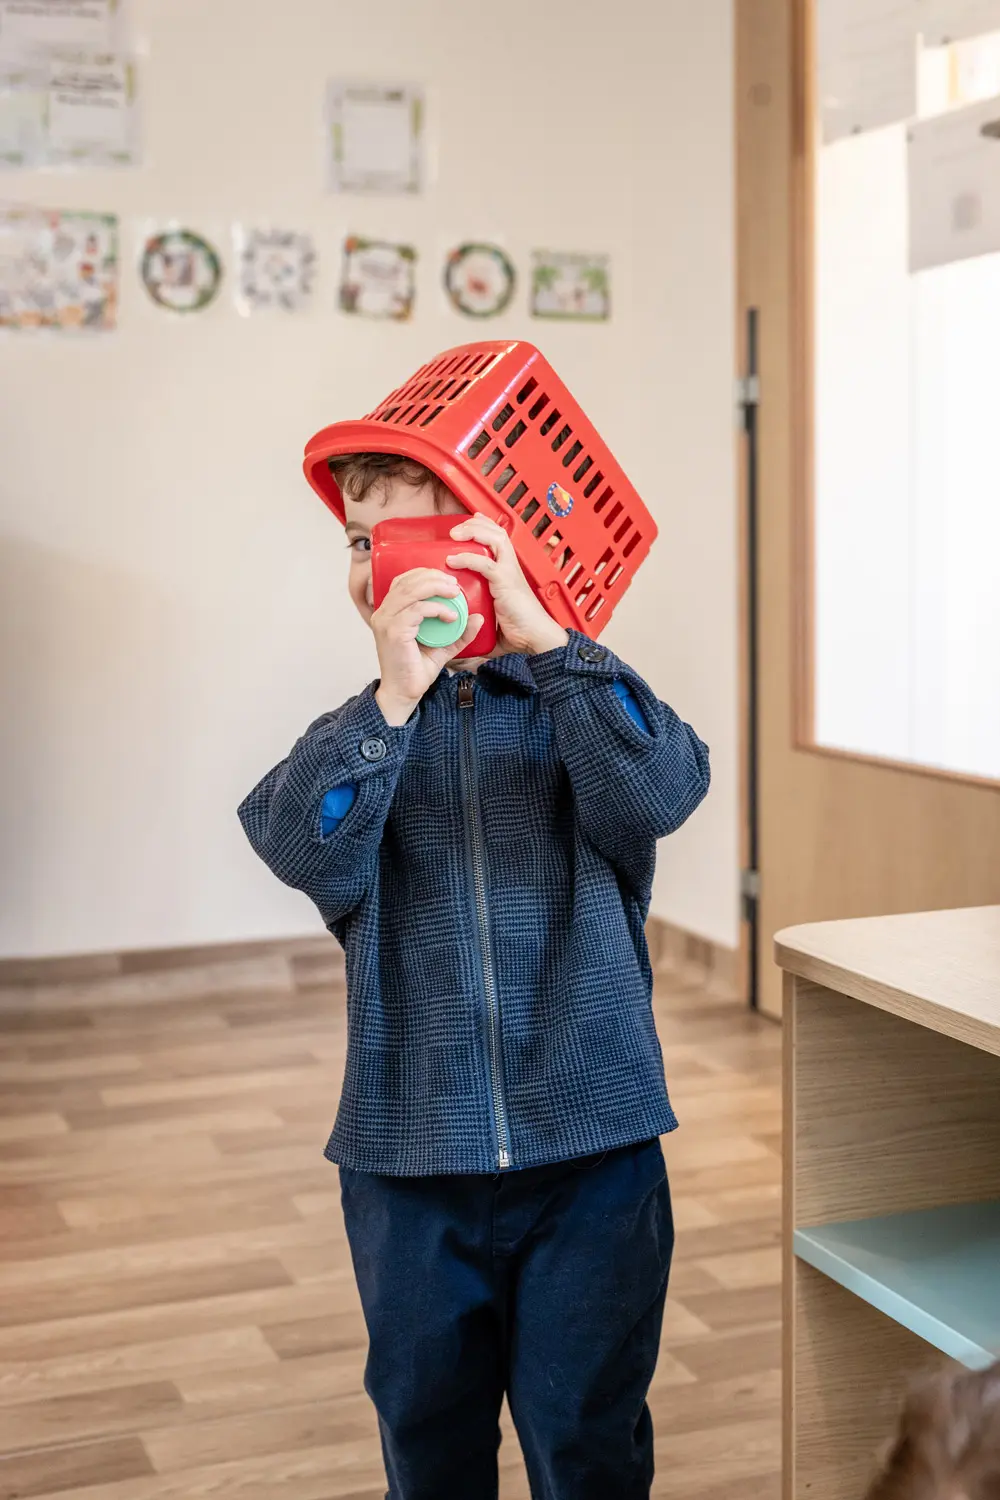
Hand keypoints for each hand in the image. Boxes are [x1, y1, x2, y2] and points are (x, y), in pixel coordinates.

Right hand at [371, 568, 483, 725]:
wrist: (404, 693)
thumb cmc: (416, 669)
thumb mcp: (442, 646)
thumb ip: (458, 632)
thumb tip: (478, 618)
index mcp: (390, 611)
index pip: (404, 581)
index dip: (425, 574)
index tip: (448, 579)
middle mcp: (383, 613)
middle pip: (407, 581)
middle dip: (433, 578)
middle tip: (455, 585)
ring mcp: (386, 621)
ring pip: (410, 591)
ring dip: (436, 588)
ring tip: (455, 594)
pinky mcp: (393, 632)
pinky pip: (416, 610)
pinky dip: (436, 609)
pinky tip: (451, 616)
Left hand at [447, 516, 568, 656]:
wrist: (536, 638)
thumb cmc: (519, 630)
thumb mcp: (493, 619)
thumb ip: (478, 620)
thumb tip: (463, 633)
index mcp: (509, 570)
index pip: (498, 537)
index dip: (484, 525)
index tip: (468, 521)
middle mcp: (511, 566)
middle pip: (496, 531)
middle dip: (474, 524)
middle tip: (454, 530)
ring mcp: (510, 572)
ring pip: (495, 538)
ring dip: (473, 532)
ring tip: (454, 535)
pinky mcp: (506, 582)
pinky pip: (485, 563)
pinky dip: (467, 559)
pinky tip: (453, 561)